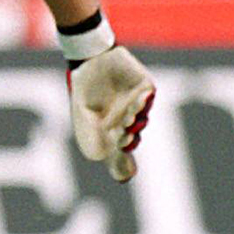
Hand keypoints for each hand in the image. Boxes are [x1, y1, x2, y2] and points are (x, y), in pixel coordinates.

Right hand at [68, 46, 154, 182]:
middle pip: (135, 132)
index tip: (121, 155)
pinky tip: (139, 101)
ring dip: (135, 119)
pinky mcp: (145, 87)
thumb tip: (117, 172)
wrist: (87, 61)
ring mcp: (138, 102)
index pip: (125, 147)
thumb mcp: (85, 123)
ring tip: (127, 120)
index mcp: (115, 129)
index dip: (124, 152)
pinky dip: (144, 101)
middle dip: (129, 135)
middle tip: (123, 136)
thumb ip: (96, 145)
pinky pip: (149, 96)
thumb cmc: (84, 92)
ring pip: (142, 115)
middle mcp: (129, 118)